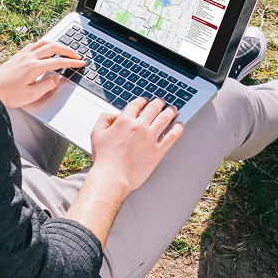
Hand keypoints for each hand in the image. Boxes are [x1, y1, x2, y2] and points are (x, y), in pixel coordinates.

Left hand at [0, 41, 83, 108]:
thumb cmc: (7, 95)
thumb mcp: (30, 95)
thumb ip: (47, 85)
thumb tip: (57, 77)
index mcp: (33, 67)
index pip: (58, 62)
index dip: (72, 62)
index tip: (81, 63)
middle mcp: (28, 57)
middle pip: (53, 47)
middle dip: (68, 50)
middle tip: (77, 55)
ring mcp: (22, 54)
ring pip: (43, 42)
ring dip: (57, 44)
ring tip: (65, 49)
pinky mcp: (17, 55)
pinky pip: (34, 44)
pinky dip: (45, 44)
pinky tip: (47, 49)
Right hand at [64, 98, 182, 246]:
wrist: (112, 177)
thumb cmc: (104, 158)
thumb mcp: (96, 133)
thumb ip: (104, 119)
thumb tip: (115, 115)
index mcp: (124, 121)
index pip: (137, 104)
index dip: (143, 100)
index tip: (146, 101)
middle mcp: (139, 126)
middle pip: (154, 107)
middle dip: (159, 103)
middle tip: (163, 102)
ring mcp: (150, 138)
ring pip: (165, 118)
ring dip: (171, 111)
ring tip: (173, 110)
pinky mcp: (158, 150)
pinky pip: (173, 136)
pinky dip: (178, 128)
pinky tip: (180, 125)